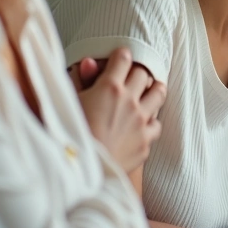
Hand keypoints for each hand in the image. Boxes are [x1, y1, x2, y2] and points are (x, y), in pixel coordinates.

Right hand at [72, 47, 165, 171]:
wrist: (79, 171)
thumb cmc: (67, 135)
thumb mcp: (69, 102)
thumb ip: (79, 80)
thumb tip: (88, 61)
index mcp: (109, 87)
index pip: (124, 59)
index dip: (121, 56)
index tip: (119, 58)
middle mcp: (130, 101)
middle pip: (143, 74)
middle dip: (137, 72)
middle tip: (131, 76)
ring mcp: (141, 121)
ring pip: (159, 94)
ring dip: (154, 90)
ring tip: (149, 91)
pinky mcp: (145, 142)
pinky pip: (156, 125)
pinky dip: (151, 122)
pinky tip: (143, 123)